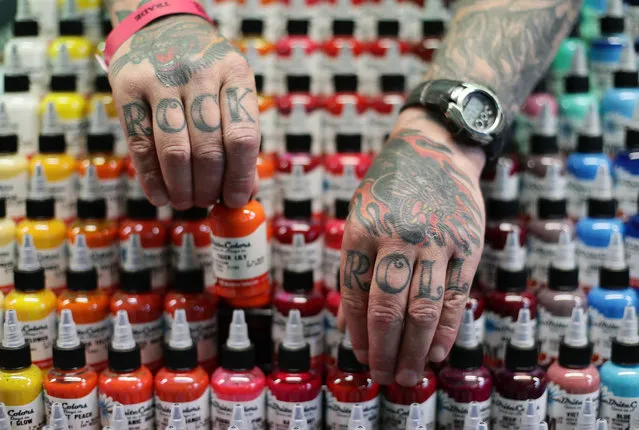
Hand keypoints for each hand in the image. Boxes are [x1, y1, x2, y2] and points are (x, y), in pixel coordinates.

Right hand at [109, 15, 259, 208]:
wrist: (161, 26)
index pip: (242, 137)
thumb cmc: (205, 72)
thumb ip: (238, 136)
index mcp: (234, 73)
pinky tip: (161, 196)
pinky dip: (152, 179)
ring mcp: (161, 78)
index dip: (240, 177)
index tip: (235, 200)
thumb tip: (245, 192)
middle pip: (208, 149)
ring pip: (175, 151)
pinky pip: (141, 145)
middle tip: (206, 202)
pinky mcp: (128, 87)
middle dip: (208, 188)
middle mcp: (199, 72)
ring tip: (186, 201)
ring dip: (182, 188)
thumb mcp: (230, 89)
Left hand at [339, 108, 485, 385]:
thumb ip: (355, 266)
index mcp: (362, 230)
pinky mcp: (467, 244)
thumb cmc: (390, 190)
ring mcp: (435, 241)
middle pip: (388, 309)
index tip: (361, 357)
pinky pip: (455, 296)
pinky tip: (437, 352)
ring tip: (409, 376)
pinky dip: (445, 330)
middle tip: (383, 377)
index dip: (357, 333)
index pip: (355, 295)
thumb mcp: (360, 216)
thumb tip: (349, 324)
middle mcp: (397, 237)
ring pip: (423, 309)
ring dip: (415, 350)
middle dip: (384, 351)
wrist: (434, 148)